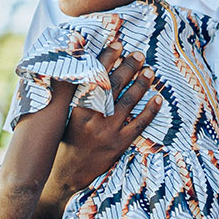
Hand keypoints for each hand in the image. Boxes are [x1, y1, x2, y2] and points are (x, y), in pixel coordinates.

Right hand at [49, 45, 156, 190]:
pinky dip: (150, 111)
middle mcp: (93, 117)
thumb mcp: (60, 115)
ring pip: (128, 102)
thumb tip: (74, 66)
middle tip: (139, 53)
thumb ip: (68, 92)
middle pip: (114, 86)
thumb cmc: (60, 141)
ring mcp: (108, 131)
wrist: (64, 175)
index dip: (107, 59)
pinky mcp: (119, 145)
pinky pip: (139, 125)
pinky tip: (158, 99)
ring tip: (149, 70)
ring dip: (141, 84)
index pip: (94, 76)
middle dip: (128, 67)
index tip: (118, 44)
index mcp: (76, 107)